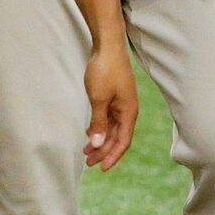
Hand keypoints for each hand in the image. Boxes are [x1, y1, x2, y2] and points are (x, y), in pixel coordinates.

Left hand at [81, 40, 137, 171]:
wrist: (107, 46)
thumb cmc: (105, 70)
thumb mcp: (99, 98)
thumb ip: (99, 122)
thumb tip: (99, 144)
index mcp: (129, 113)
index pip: (123, 141)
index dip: (113, 156)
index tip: (101, 169)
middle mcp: (127, 111)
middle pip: (117, 137)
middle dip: (104, 151)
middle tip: (88, 163)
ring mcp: (120, 104)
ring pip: (112, 129)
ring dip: (100, 141)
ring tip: (86, 152)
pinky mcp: (113, 97)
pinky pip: (107, 119)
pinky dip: (99, 128)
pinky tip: (90, 134)